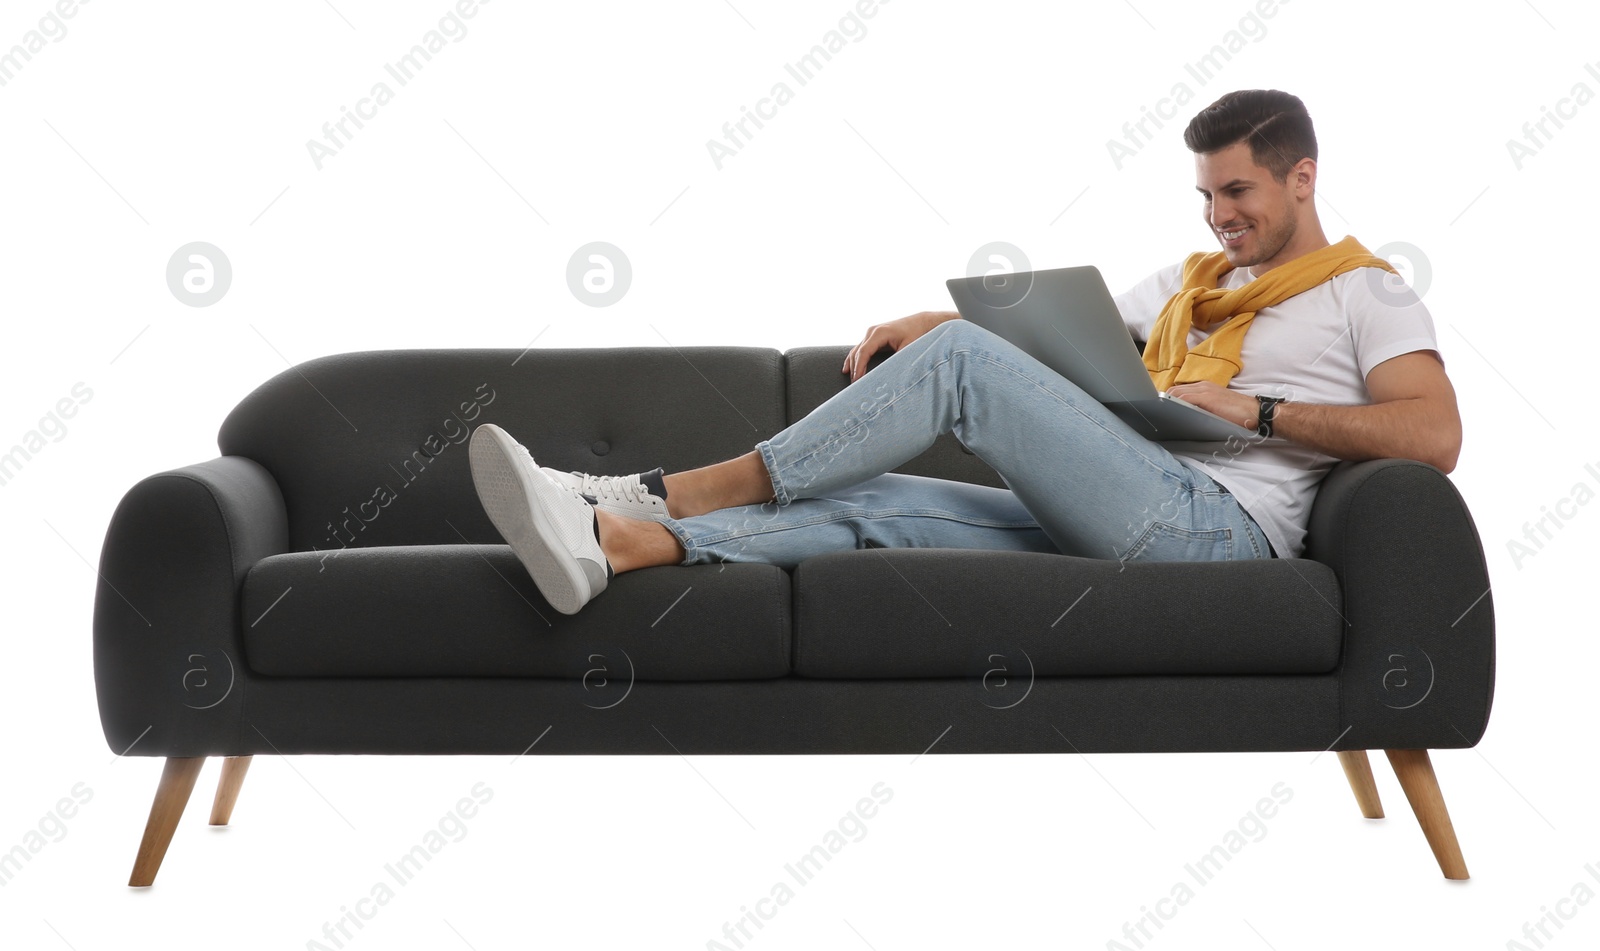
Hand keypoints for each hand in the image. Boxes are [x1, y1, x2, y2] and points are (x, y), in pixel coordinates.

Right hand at [842, 311, 959, 382]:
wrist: (921, 322)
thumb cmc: (916, 334)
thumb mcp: (909, 348)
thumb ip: (898, 360)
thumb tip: (889, 376)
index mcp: (880, 332)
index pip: (864, 352)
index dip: (859, 367)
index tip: (857, 380)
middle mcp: (872, 331)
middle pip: (857, 352)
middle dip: (855, 369)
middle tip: (854, 386)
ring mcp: (871, 333)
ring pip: (856, 351)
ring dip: (852, 365)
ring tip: (851, 381)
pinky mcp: (873, 337)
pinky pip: (860, 349)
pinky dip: (854, 359)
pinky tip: (847, 369)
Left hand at [1164, 381, 1259, 431]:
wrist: (1255, 412)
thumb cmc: (1238, 414)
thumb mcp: (1216, 408)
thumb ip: (1201, 408)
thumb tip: (1185, 417)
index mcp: (1204, 387)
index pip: (1179, 390)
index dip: (1168, 398)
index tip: (1159, 407)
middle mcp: (1202, 385)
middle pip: (1174, 389)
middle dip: (1162, 400)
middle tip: (1154, 411)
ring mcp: (1204, 390)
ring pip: (1176, 392)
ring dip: (1165, 402)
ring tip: (1156, 412)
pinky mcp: (1206, 397)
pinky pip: (1184, 398)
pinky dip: (1173, 403)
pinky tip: (1167, 410)